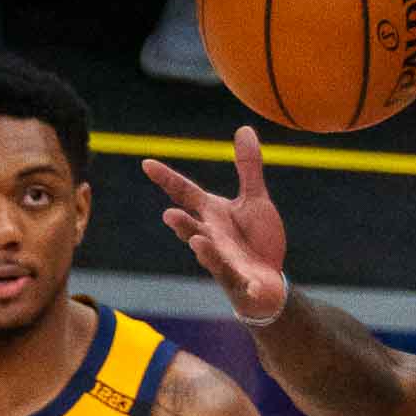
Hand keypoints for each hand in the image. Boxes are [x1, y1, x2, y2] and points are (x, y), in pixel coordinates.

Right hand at [142, 127, 290, 322]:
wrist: (268, 281)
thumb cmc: (256, 239)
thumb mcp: (255, 200)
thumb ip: (247, 168)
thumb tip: (243, 129)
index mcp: (212, 214)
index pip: (185, 194)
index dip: (167, 180)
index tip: (147, 164)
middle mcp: (212, 237)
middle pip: (192, 228)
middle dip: (181, 223)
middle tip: (169, 214)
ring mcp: (225, 261)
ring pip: (211, 256)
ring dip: (204, 250)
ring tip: (197, 241)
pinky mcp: (243, 282)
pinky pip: (242, 281)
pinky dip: (246, 282)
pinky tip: (253, 285)